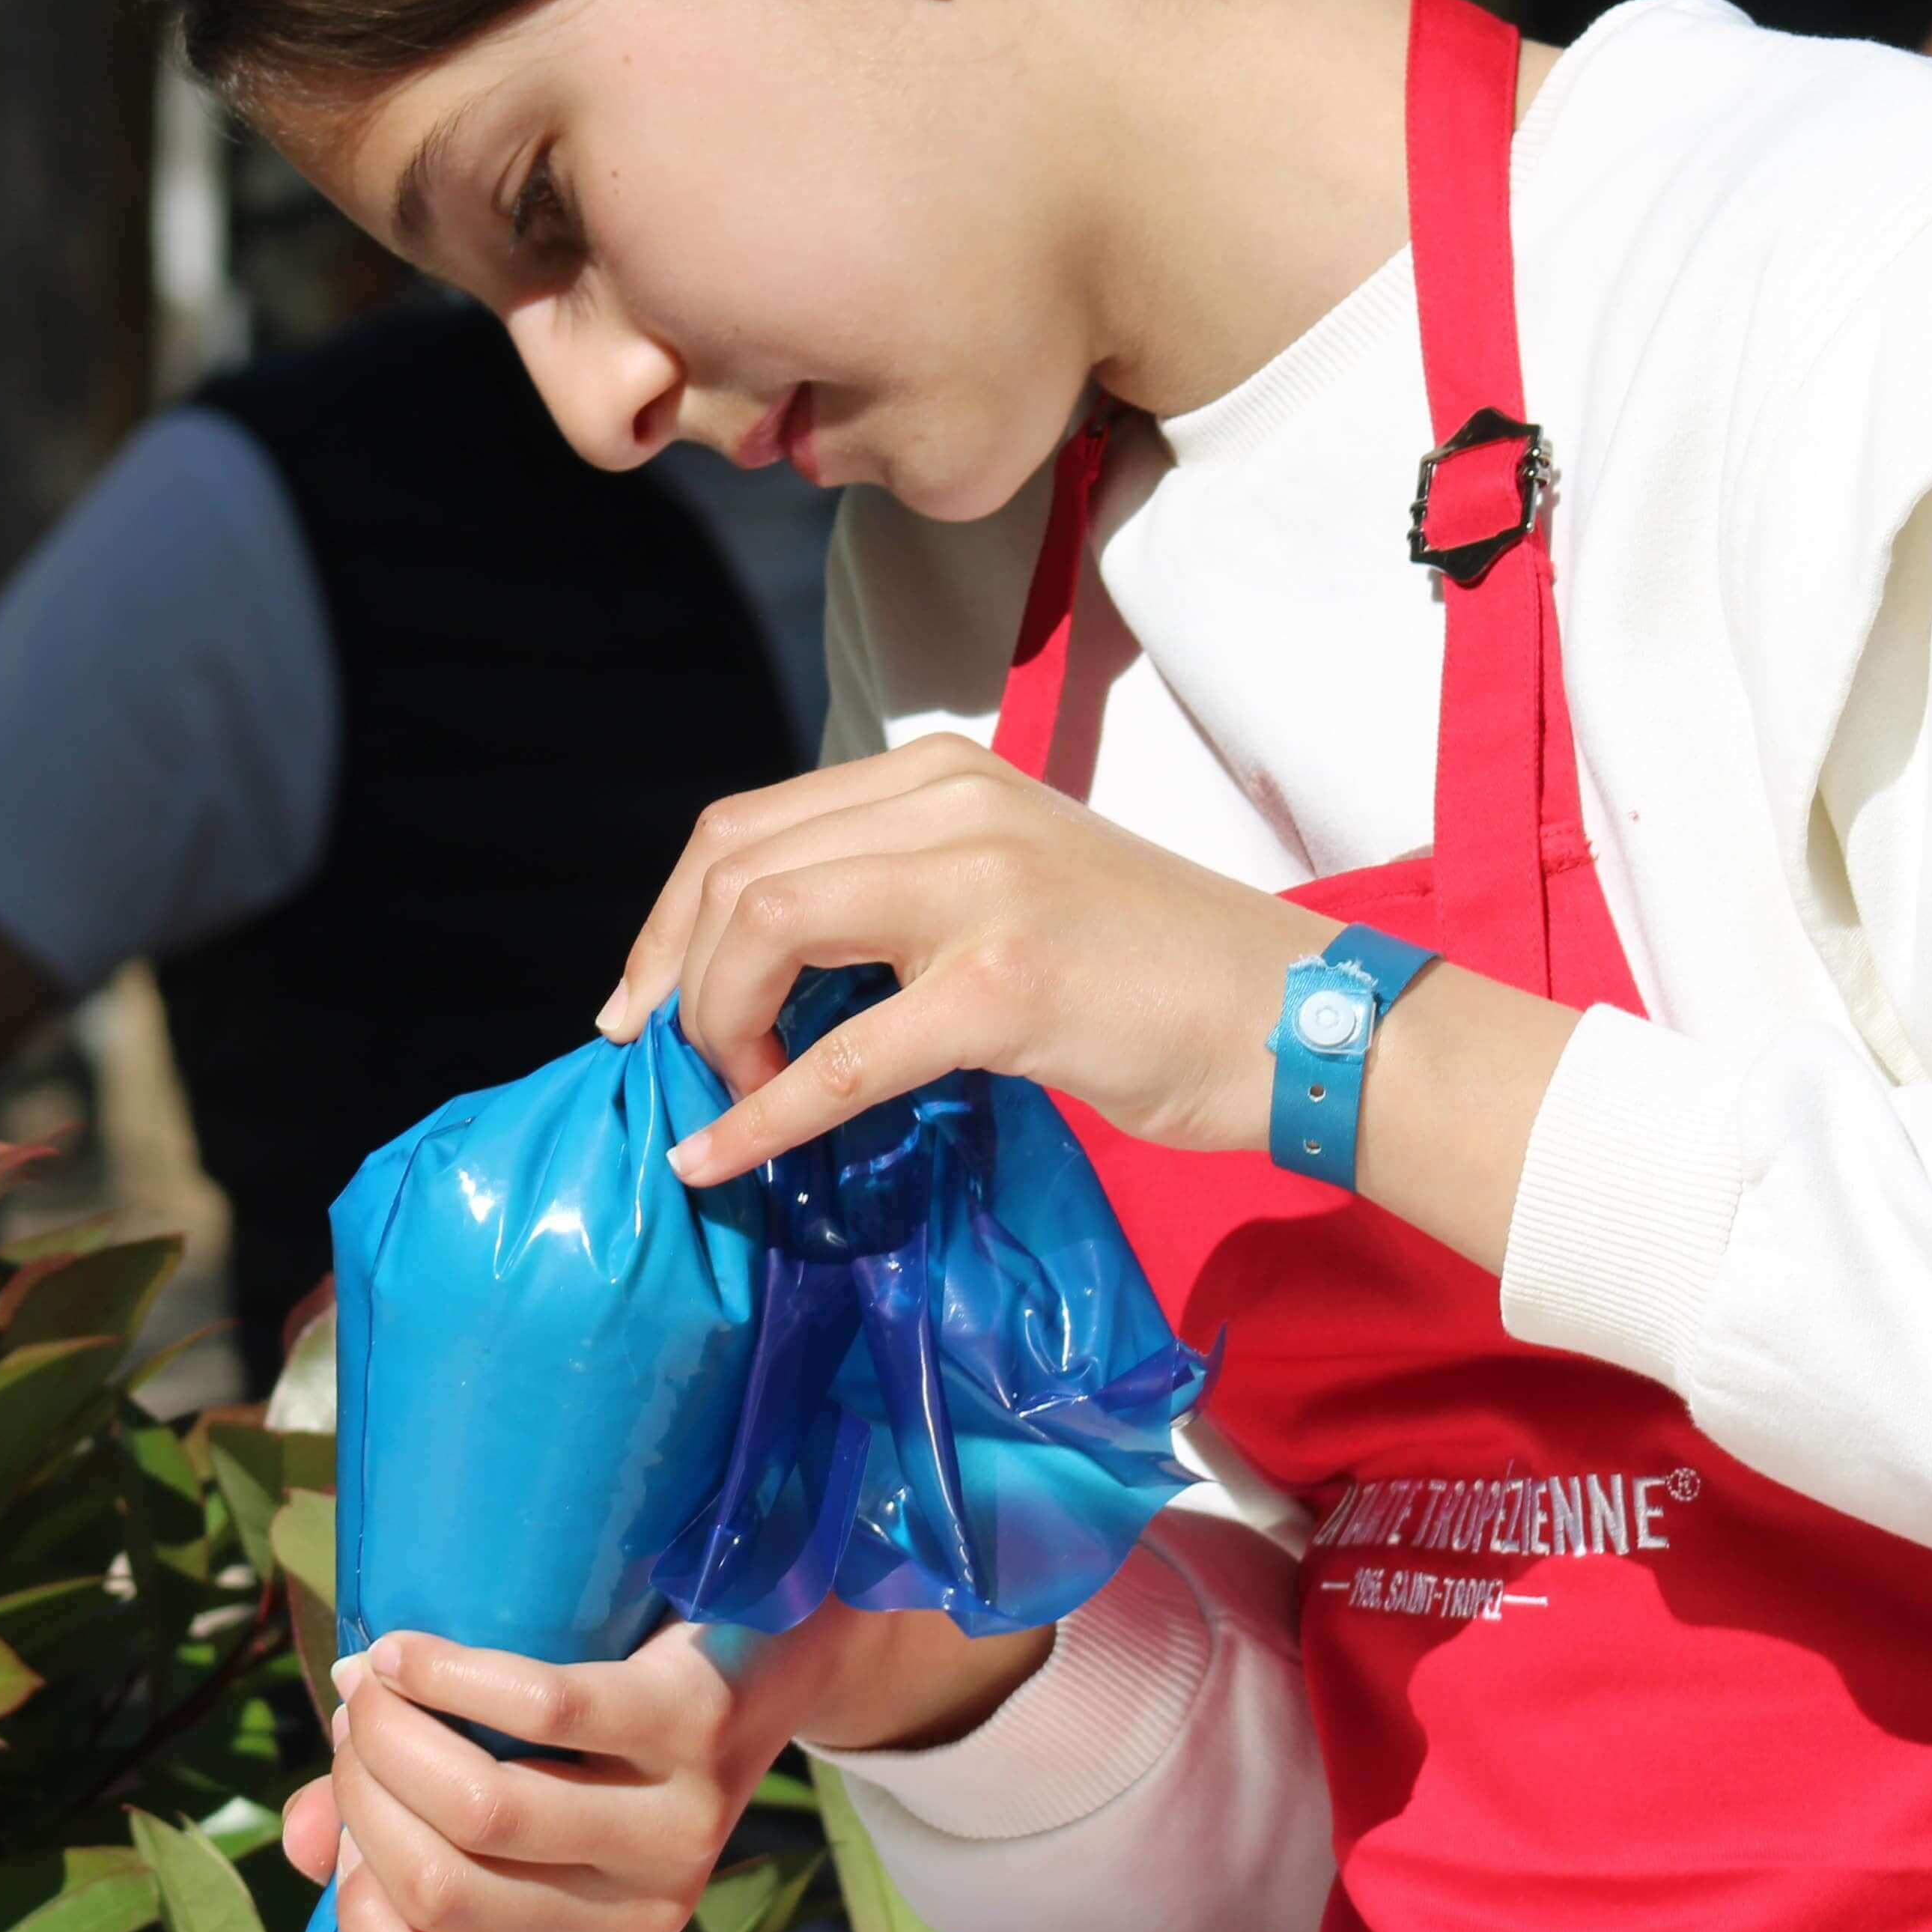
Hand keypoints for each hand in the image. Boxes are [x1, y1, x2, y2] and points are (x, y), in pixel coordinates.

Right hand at [278, 1608, 1048, 1931]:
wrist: (764, 1651)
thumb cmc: (603, 1739)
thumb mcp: (505, 1801)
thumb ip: (391, 1832)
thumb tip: (300, 1840)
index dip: (361, 1920)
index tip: (347, 1835)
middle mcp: (632, 1918)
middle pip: (437, 1885)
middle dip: (361, 1794)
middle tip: (357, 1725)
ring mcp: (671, 1831)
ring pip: (479, 1809)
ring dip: (392, 1734)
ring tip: (377, 1681)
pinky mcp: (690, 1731)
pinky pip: (538, 1709)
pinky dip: (446, 1673)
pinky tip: (409, 1650)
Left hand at [604, 734, 1335, 1180]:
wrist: (1293, 1016)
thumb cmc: (1148, 973)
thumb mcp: (1005, 886)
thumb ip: (894, 892)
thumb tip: (756, 967)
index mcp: (938, 774)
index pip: (747, 825)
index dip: (667, 923)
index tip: (639, 1007)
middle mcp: (950, 803)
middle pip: (734, 870)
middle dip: (675, 977)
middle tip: (680, 1064)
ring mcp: (979, 886)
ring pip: (765, 930)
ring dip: (719, 1028)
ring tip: (734, 1094)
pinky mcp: (1006, 984)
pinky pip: (839, 1059)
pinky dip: (760, 1115)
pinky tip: (717, 1156)